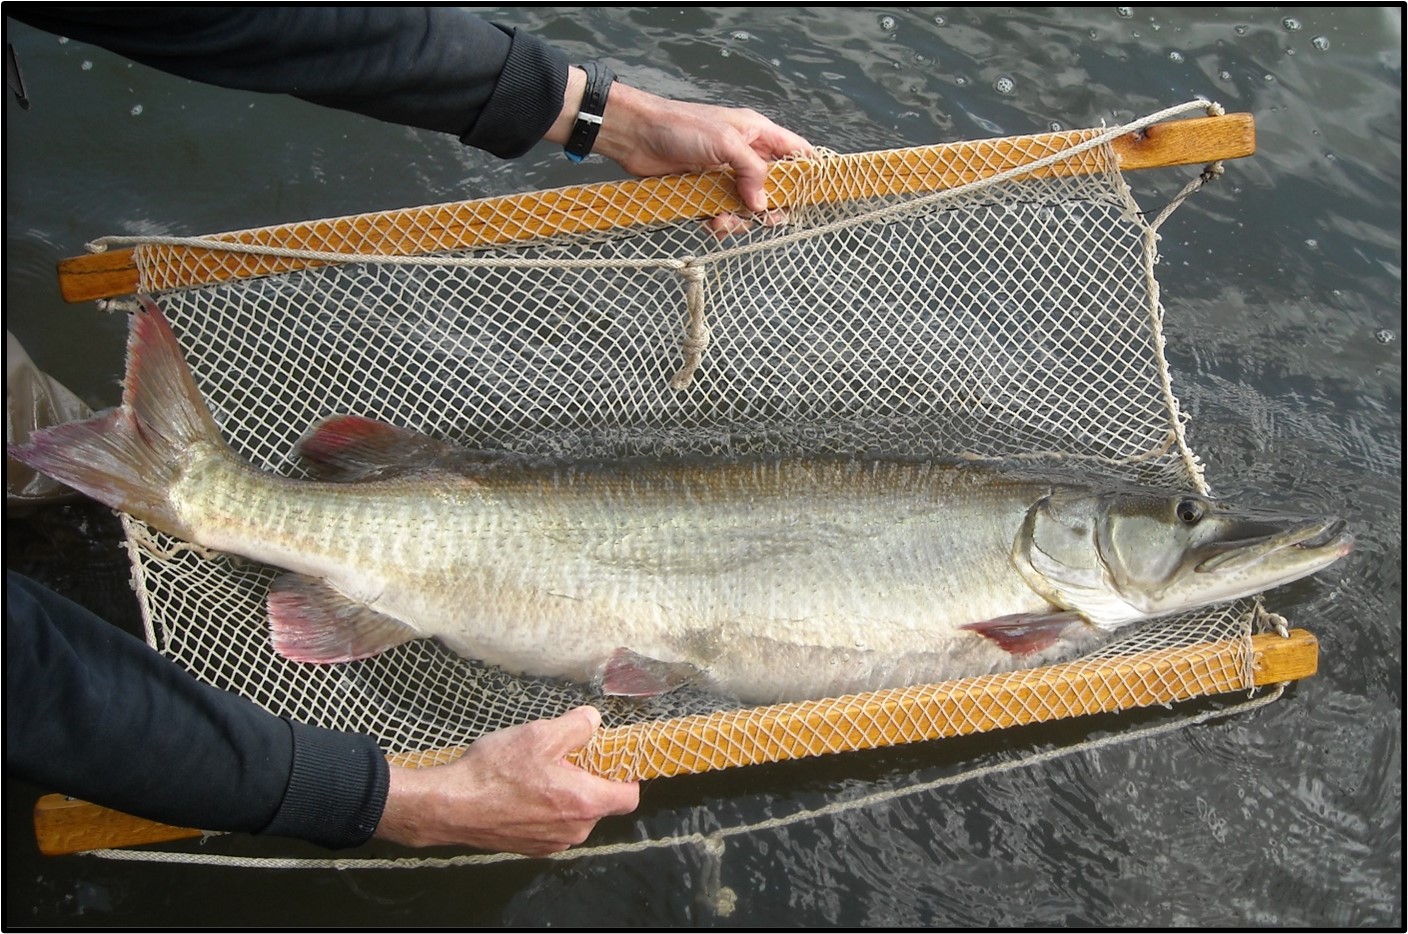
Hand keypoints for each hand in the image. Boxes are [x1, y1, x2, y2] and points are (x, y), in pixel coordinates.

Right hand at [374, 706, 639, 854]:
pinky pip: (551, 826)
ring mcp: (551, 844)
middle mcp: (574, 831)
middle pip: (600, 805)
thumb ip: (576, 726)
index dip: (625, 776)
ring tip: (535, 772)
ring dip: (564, 795)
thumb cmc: (497, 771)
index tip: (610, 759)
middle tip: (563, 757)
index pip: (628, 797)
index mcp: (585, 803)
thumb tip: (593, 720)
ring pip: (574, 816)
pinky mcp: (530, 848)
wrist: (450, 807)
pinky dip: (544, 809)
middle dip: (588, 781)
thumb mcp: (540, 734)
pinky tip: (520, 791)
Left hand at [548, 68, 812, 217]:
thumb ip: (752, 171)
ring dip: (742, 218)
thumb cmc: (682, 127)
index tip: (817, 194)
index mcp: (756, 133)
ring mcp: (722, 173)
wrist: (636, 135)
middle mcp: (743, 153)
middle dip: (773, 205)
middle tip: (772, 221)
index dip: (808, 171)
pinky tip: (712, 223)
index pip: (794, 151)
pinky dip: (720, 222)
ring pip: (746, 203)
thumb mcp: (726, 143)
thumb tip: (763, 204)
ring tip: (729, 222)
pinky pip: (721, 212)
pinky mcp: (702, 191)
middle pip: (773, 184)